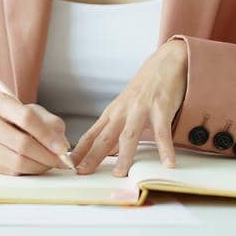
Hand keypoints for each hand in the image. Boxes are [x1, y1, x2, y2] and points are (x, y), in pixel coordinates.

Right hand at [0, 92, 73, 175]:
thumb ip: (49, 122)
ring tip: (48, 163)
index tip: (62, 148)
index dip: (47, 136)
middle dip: (47, 156)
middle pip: (22, 144)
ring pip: (17, 162)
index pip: (26, 118)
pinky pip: (10, 172)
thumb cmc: (7, 119)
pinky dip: (27, 172)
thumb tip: (63, 145)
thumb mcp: (27, 110)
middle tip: (60, 161)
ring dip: (39, 166)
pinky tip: (34, 166)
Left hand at [71, 38, 187, 176]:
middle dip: (92, 156)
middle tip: (82, 172)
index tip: (68, 164)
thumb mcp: (126, 107)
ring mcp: (140, 108)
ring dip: (124, 156)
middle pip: (104, 137)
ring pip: (129, 135)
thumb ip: (118, 129)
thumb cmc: (145, 87)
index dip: (80, 150)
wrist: (165, 62)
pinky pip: (162, 131)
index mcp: (113, 113)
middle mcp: (123, 111)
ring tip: (121, 174)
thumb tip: (108, 153)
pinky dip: (165, 148)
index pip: (92, 135)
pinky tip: (168, 163)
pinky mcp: (160, 107)